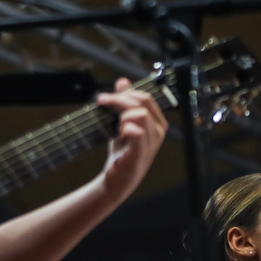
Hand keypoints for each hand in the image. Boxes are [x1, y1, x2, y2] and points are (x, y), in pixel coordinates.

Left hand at [97, 78, 166, 201]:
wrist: (115, 179)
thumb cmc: (122, 152)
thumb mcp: (122, 123)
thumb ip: (124, 102)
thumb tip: (123, 81)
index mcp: (156, 122)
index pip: (146, 97)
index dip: (125, 93)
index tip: (104, 98)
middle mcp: (158, 131)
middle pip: (143, 102)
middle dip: (120, 99)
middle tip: (102, 103)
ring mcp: (151, 143)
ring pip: (141, 114)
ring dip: (123, 115)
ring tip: (114, 125)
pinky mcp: (140, 153)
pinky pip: (137, 132)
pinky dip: (125, 128)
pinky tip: (118, 134)